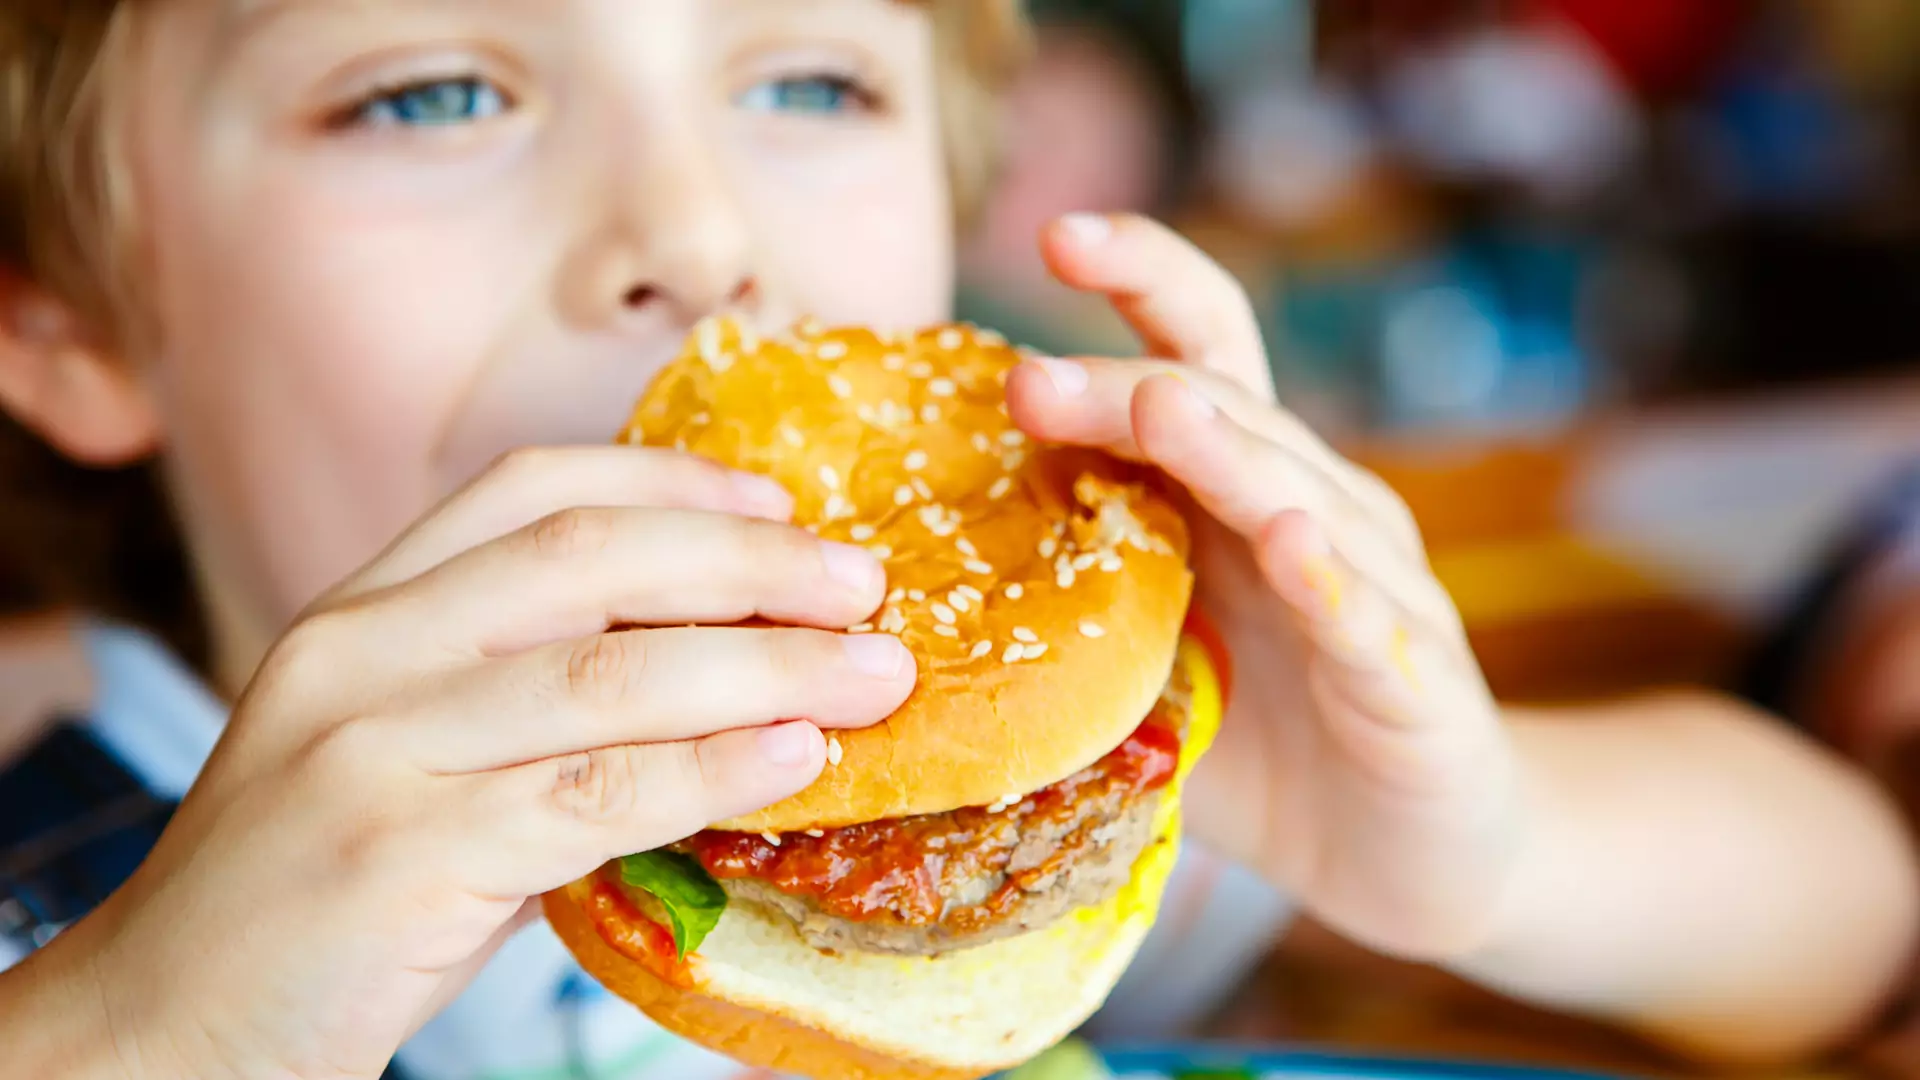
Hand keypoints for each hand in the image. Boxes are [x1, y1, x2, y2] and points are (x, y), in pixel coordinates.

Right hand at [27, 446, 914, 1079]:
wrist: (163, 1028)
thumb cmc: (317, 898)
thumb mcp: (412, 762)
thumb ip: (533, 712)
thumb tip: (726, 684)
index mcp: (363, 612)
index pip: (529, 490)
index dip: (671, 481)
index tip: (781, 505)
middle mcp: (360, 654)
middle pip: (589, 559)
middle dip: (749, 564)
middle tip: (866, 586)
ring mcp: (370, 748)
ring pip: (608, 674)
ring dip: (766, 667)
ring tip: (875, 675)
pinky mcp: (397, 853)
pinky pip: (591, 792)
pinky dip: (710, 769)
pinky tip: (794, 759)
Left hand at [1006, 214, 1517, 959]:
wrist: (1413, 856)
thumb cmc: (1266, 745)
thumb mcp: (1149, 666)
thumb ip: (1072, 608)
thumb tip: (911, 584)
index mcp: (1243, 494)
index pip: (1197, 355)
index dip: (1143, 281)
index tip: (1054, 235)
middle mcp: (1315, 514)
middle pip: (1225, 414)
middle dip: (1124, 387)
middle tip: (1027, 380)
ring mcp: (1374, 590)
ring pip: (1299, 496)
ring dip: (1224, 452)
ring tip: (1157, 411)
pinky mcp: (1415, 681)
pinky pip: (1367, 622)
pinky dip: (1330, 581)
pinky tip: (1288, 544)